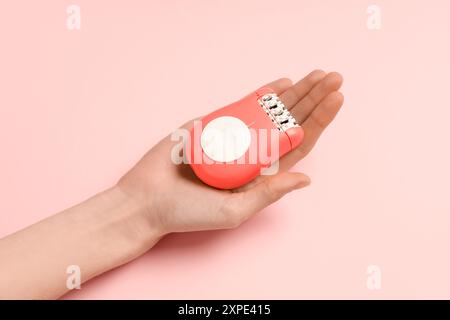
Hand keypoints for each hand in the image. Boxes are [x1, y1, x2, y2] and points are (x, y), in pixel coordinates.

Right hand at [117, 70, 343, 236]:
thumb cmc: (188, 213)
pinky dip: (263, 95)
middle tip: (334, 78)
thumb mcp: (233, 211)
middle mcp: (253, 154)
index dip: (319, 122)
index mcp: (261, 175)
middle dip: (313, 100)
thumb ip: (268, 194)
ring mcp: (235, 137)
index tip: (336, 99)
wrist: (147, 200)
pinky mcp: (214, 125)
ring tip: (318, 76)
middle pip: (289, 123)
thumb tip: (306, 180)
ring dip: (295, 94)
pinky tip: (282, 84)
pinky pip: (243, 106)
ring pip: (271, 112)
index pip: (297, 145)